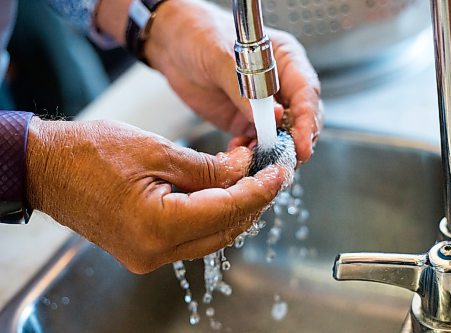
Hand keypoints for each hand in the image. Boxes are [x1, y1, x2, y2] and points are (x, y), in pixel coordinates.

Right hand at [26, 118, 286, 272]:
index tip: (281, 171)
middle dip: (254, 200)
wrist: (47, 168)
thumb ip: (206, 167)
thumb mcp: (156, 150)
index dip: (260, 189)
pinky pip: (192, 237)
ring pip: (212, 236)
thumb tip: (243, 172)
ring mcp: (149, 256)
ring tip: (253, 178)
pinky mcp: (145, 250)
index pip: (228, 210)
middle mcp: (156, 251)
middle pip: (225, 229)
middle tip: (272, 172)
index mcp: (158, 225)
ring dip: (236, 208)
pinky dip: (213, 215)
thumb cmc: (90, 152)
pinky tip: (223, 192)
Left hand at [142, 0, 321, 162]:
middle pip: (301, 119)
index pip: (306, 94)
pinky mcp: (246, 123)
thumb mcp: (222, 57)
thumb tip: (271, 119)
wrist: (173, 47)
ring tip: (257, 159)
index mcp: (286, 61)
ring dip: (273, 152)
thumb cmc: (201, 36)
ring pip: (281, 136)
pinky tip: (239, 153)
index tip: (301, 144)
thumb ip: (246, 89)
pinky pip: (256, 144)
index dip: (307, 121)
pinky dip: (252, 153)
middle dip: (295, 142)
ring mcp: (263, 107)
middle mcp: (280, 86)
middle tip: (284, 160)